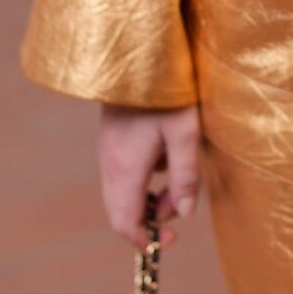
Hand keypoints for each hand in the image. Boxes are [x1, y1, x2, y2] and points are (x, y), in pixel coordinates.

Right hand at [97, 103, 202, 246]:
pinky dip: (144, 176)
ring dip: (150, 193)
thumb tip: (184, 213)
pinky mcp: (111, 139)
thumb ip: (185, 176)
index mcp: (126, 170)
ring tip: (178, 168)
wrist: (137, 53)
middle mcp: (109, 165)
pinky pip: (123, 173)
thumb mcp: (185, 132)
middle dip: (152, 216)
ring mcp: (106, 151)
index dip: (146, 240)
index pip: (125, 224)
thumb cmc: (167, 91)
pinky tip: (164, 150)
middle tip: (181, 199)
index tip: (172, 238)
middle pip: (122, 211)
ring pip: (123, 192)